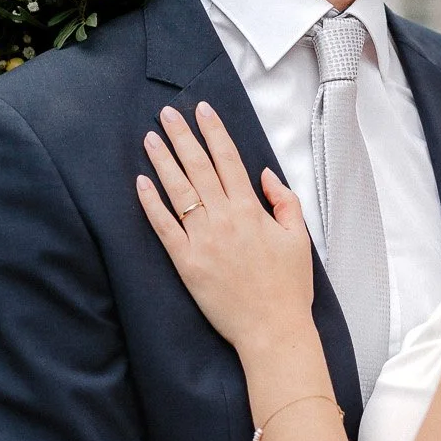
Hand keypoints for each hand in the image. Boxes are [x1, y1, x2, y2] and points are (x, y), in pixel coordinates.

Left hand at [137, 102, 314, 350]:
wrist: (273, 330)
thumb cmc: (289, 287)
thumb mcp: (299, 238)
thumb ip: (284, 201)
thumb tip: (265, 174)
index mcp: (252, 210)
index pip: (228, 159)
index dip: (214, 132)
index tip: (202, 110)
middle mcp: (224, 219)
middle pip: (199, 168)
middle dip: (182, 137)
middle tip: (167, 114)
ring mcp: (202, 241)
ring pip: (178, 191)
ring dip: (163, 161)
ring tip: (150, 138)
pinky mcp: (186, 263)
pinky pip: (164, 228)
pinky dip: (151, 204)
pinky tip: (141, 183)